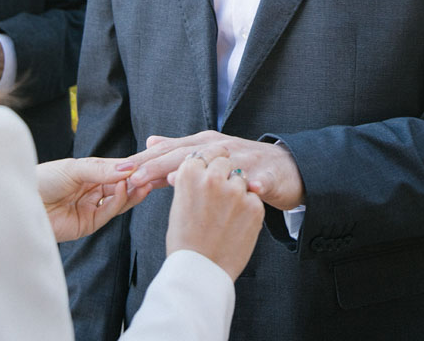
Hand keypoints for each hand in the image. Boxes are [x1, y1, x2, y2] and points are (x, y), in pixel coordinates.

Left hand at [37, 157, 152, 241]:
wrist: (21, 203)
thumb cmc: (43, 179)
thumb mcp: (74, 168)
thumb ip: (101, 170)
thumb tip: (128, 168)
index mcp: (90, 172)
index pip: (117, 168)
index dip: (133, 166)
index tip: (150, 160)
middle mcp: (94, 189)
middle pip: (122, 185)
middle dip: (137, 180)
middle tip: (154, 173)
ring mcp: (92, 207)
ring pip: (119, 200)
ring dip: (132, 191)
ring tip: (144, 181)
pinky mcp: (88, 224)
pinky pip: (109, 212)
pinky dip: (119, 201)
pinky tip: (124, 188)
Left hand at [123, 130, 304, 210]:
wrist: (285, 168)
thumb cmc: (240, 164)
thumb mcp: (207, 155)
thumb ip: (178, 151)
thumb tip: (149, 143)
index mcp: (205, 144)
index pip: (169, 151)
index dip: (145, 161)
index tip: (119, 171)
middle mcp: (221, 148)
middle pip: (187, 155)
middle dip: (158, 165)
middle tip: (135, 177)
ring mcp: (245, 161)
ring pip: (220, 165)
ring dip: (198, 173)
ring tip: (175, 181)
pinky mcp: (267, 175)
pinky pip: (259, 180)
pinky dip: (252, 184)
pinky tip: (245, 189)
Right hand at [166, 153, 263, 280]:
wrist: (202, 273)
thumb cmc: (184, 239)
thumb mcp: (177, 201)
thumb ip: (185, 175)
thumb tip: (169, 149)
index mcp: (189, 173)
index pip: (205, 152)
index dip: (208, 161)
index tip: (209, 169)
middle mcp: (213, 176)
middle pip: (224, 159)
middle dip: (222, 171)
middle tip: (217, 194)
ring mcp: (235, 191)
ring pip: (240, 176)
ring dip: (235, 188)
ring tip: (223, 214)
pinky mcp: (254, 206)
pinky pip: (252, 196)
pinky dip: (246, 208)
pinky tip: (234, 225)